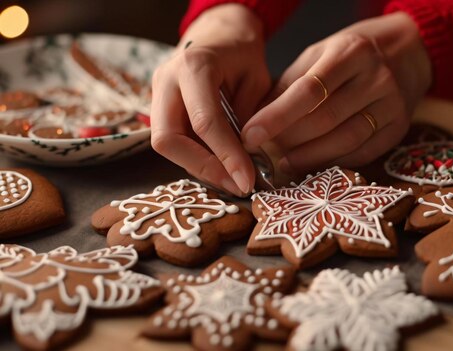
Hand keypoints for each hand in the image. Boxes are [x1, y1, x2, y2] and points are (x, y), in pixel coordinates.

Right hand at [150, 4, 269, 195]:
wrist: (219, 33)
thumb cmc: (242, 53)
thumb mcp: (258, 80)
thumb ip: (249, 117)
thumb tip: (246, 161)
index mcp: (194, 66)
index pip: (205, 122)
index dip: (226, 157)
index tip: (248, 181)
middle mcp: (166, 80)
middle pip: (168, 139)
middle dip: (202, 168)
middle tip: (236, 185)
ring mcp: (156, 93)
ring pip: (165, 144)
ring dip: (198, 167)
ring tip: (232, 179)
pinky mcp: (158, 107)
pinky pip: (173, 141)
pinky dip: (195, 158)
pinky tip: (220, 167)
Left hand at [241, 12, 431, 174]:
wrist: (407, 51)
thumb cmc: (352, 53)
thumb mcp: (319, 54)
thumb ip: (290, 84)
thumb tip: (257, 119)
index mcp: (350, 53)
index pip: (308, 90)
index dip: (276, 116)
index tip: (250, 135)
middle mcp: (376, 78)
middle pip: (326, 119)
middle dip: (289, 139)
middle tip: (265, 150)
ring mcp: (393, 105)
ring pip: (346, 140)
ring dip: (310, 156)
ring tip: (285, 162)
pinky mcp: (400, 128)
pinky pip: (363, 153)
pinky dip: (334, 162)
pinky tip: (313, 164)